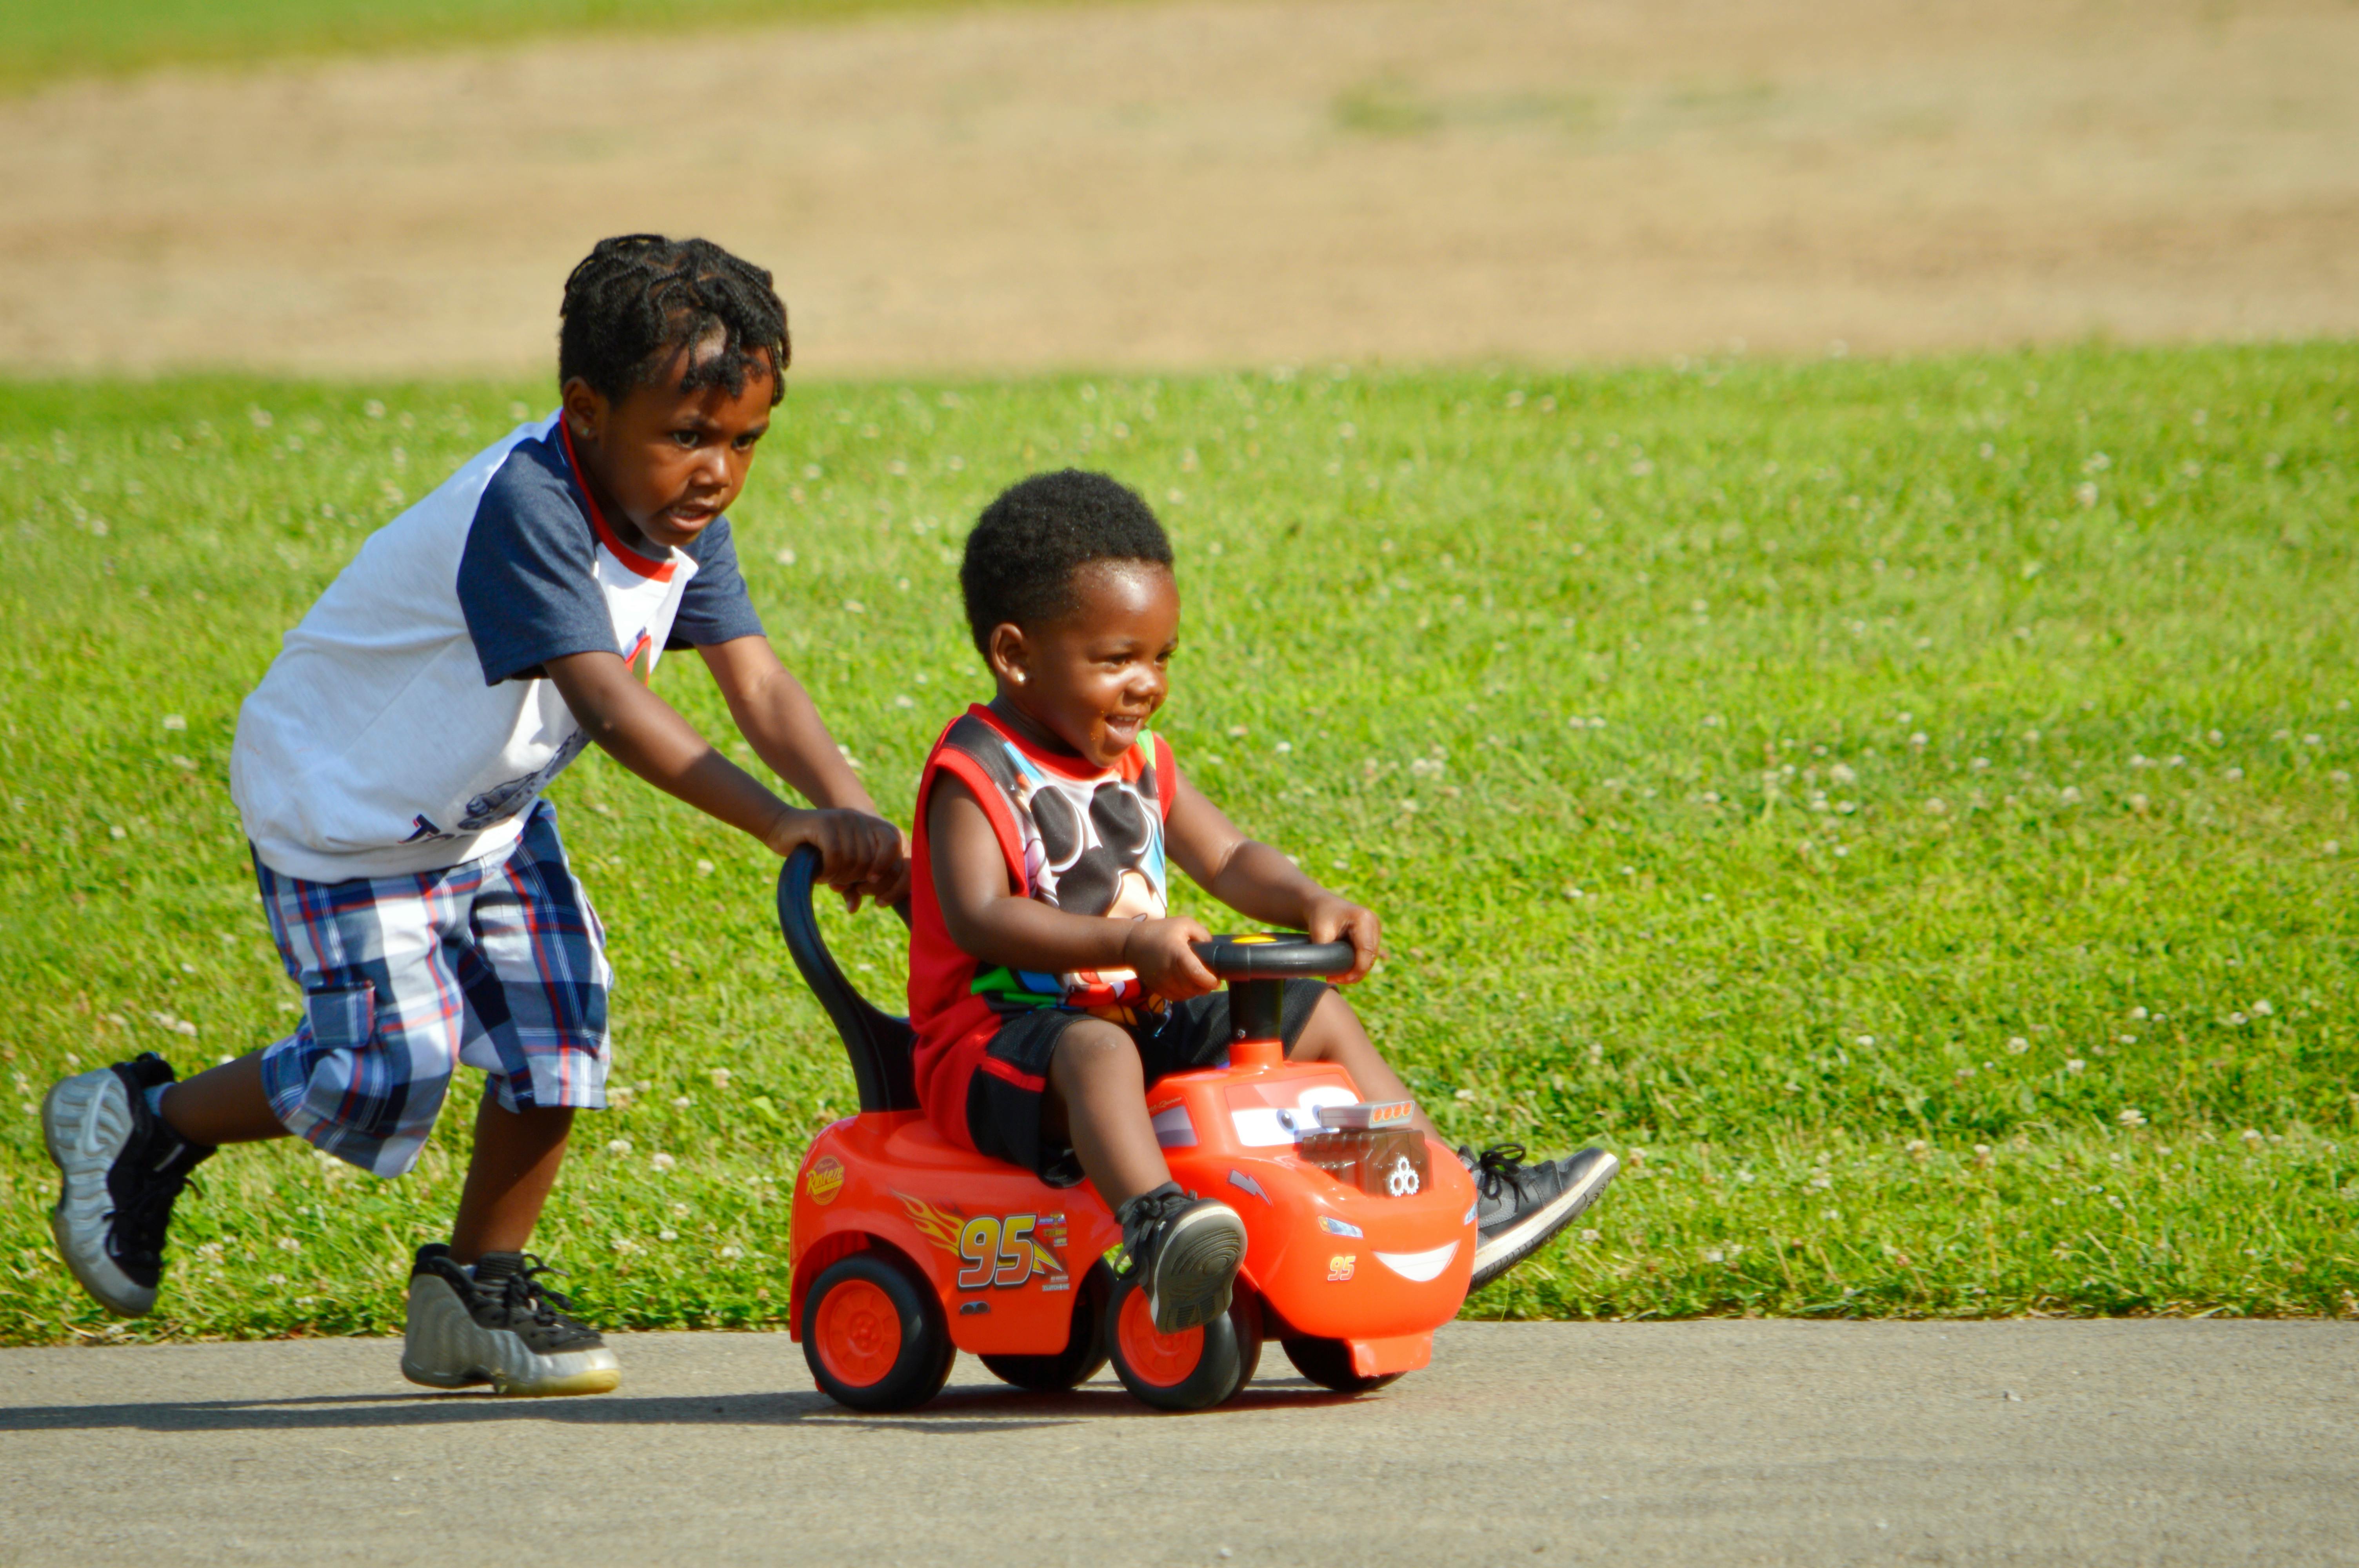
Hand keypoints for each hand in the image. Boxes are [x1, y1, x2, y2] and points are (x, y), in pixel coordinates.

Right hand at [766, 807, 908, 911]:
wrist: (784, 829)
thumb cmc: (816, 852)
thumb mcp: (840, 870)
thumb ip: (851, 886)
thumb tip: (854, 907)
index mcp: (876, 828)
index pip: (899, 853)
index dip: (894, 882)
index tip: (880, 901)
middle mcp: (863, 820)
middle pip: (874, 861)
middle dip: (861, 882)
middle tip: (845, 887)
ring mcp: (845, 819)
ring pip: (855, 859)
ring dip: (842, 877)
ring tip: (831, 879)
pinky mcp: (826, 823)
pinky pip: (837, 855)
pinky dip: (830, 871)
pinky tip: (822, 876)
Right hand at [1120, 916, 1218, 999]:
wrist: (1132, 943)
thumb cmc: (1162, 931)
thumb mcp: (1184, 924)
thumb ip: (1203, 935)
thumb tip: (1214, 950)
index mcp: (1177, 952)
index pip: (1196, 973)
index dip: (1209, 980)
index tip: (1216, 980)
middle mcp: (1168, 969)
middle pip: (1192, 987)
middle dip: (1205, 987)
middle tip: (1211, 981)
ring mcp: (1160, 981)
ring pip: (1185, 994)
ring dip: (1196, 991)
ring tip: (1200, 982)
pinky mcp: (1156, 988)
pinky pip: (1175, 997)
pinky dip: (1184, 994)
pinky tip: (1187, 985)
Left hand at [1304, 894, 1380, 983]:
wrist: (1322, 905)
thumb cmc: (1319, 917)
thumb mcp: (1319, 932)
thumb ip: (1326, 952)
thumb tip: (1331, 974)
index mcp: (1364, 919)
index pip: (1366, 951)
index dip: (1356, 970)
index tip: (1340, 979)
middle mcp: (1374, 923)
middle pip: (1370, 957)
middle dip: (1354, 973)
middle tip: (1334, 980)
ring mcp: (1376, 929)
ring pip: (1370, 958)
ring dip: (1356, 971)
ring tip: (1336, 977)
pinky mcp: (1373, 935)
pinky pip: (1368, 955)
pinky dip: (1357, 964)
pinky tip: (1343, 970)